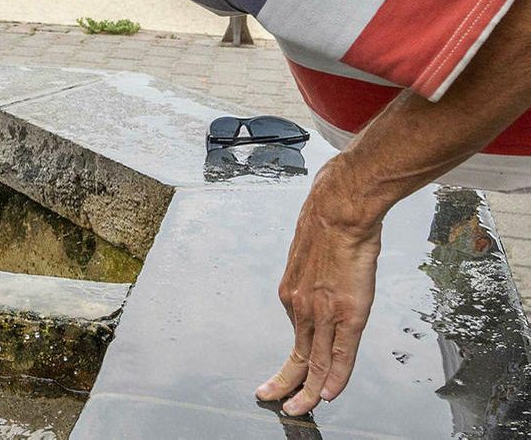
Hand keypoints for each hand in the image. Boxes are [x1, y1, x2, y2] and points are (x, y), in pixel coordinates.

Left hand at [256, 160, 382, 415]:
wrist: (339, 210)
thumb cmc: (329, 227)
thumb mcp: (310, 259)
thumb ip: (311, 282)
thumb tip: (318, 287)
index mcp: (292, 294)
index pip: (295, 338)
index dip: (291, 362)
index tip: (282, 378)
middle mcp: (301, 306)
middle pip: (297, 356)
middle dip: (285, 384)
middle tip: (273, 401)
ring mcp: (323, 312)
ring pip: (316, 362)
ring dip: (308, 391)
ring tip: (299, 409)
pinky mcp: (346, 312)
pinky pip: (340, 355)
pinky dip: (334, 378)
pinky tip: (329, 394)